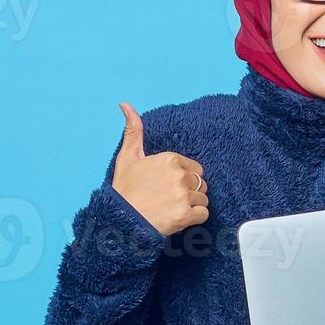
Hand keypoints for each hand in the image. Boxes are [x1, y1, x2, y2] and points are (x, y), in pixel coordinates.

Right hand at [110, 102, 208, 235]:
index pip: (194, 168)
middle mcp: (179, 175)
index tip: (168, 186)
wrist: (120, 220)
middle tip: (170, 199)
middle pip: (200, 183)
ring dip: (192, 205)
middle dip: (190, 191)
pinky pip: (204, 214)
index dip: (183, 179)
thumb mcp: (127, 157)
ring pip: (203, 198)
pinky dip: (195, 218)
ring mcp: (183, 195)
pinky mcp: (186, 215)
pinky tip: (179, 218)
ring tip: (172, 208)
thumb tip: (125, 104)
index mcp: (170, 159)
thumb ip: (133, 130)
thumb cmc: (125, 190)